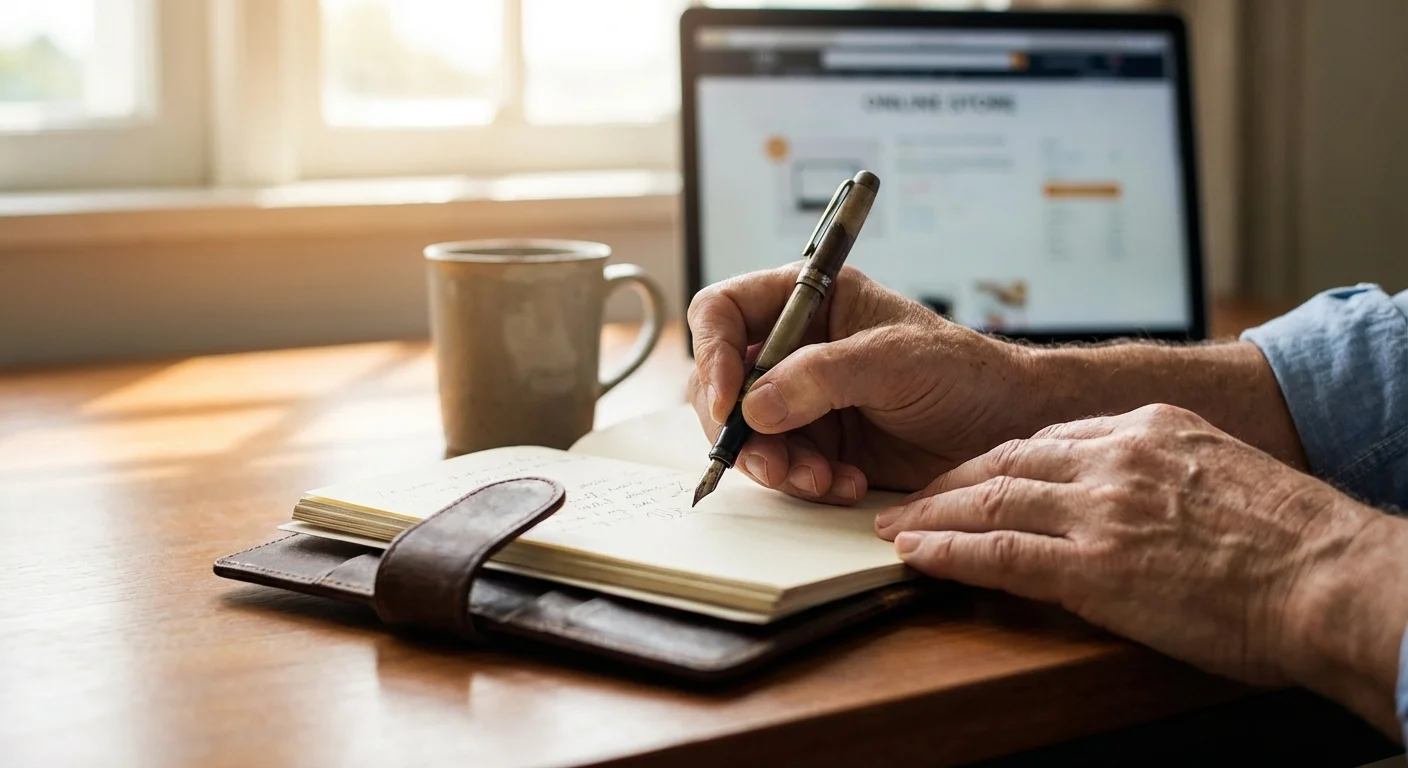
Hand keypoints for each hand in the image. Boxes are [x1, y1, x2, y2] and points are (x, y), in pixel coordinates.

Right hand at [687, 264, 1035, 503]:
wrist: (1009, 428)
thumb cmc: (965, 372)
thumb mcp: (894, 361)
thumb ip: (822, 376)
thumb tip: (754, 405)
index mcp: (809, 301)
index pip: (724, 311)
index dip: (712, 354)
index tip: (726, 401)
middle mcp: (797, 347)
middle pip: (723, 382)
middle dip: (739, 428)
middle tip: (769, 463)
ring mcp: (805, 398)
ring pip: (748, 433)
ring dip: (774, 464)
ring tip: (819, 480)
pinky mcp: (820, 445)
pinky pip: (783, 466)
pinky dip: (804, 482)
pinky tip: (844, 485)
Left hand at [876, 403, 1407, 723]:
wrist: (1331, 577)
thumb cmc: (1295, 538)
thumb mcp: (1224, 471)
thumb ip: (1168, 467)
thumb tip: (1141, 486)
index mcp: (1147, 430)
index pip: (1046, 439)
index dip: (994, 461)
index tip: (966, 475)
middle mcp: (1115, 459)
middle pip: (1004, 462)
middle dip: (948, 483)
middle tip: (910, 499)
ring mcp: (1100, 511)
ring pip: (991, 502)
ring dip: (933, 516)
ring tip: (895, 528)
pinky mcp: (1094, 567)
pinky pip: (1000, 554)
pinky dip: (949, 553)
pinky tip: (917, 556)